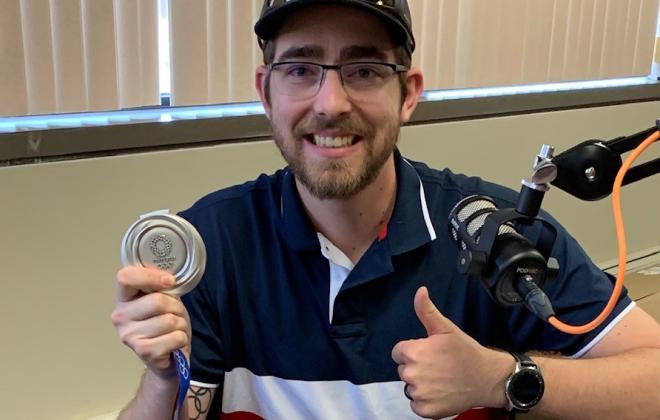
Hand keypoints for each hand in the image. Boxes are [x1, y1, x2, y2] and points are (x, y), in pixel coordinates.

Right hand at [111, 266, 191, 379]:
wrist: (166, 357)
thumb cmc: (164, 323)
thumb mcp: (162, 299)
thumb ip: (161, 286)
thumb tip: (168, 279)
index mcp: (123, 299)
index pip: (125, 277)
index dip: (151, 276)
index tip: (169, 281)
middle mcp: (120, 317)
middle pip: (157, 301)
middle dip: (176, 307)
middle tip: (174, 314)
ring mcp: (130, 336)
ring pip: (170, 320)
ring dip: (180, 324)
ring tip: (173, 330)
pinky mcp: (144, 352)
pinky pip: (176, 337)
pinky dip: (182, 338)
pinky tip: (173, 343)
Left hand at [391, 286, 512, 417]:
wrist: (488, 378)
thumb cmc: (466, 351)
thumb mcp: (446, 328)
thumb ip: (426, 310)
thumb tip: (420, 290)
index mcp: (413, 352)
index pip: (398, 352)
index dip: (413, 351)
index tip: (429, 353)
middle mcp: (412, 374)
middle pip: (404, 370)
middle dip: (417, 367)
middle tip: (438, 366)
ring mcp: (419, 394)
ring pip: (410, 387)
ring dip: (421, 384)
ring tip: (440, 379)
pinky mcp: (425, 410)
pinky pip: (416, 404)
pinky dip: (425, 401)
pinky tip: (440, 392)